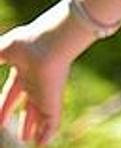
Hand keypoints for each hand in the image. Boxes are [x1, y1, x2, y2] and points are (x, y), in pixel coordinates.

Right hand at [0, 5, 87, 145]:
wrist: (49, 44)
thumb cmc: (26, 44)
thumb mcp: (1, 50)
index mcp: (24, 70)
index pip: (13, 91)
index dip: (5, 105)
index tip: (0, 118)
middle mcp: (36, 83)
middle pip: (29, 105)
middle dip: (23, 118)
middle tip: (19, 130)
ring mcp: (46, 92)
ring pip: (40, 114)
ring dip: (34, 128)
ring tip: (29, 140)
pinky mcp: (53, 100)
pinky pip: (51, 121)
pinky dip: (47, 133)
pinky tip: (43, 144)